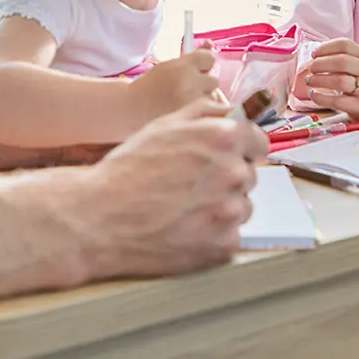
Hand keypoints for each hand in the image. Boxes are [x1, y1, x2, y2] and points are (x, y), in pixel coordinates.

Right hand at [80, 97, 267, 277]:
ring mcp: (230, 212)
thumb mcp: (164, 124)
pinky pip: (231, 236)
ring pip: (241, 207)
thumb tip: (234, 112)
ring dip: (222, 207)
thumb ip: (206, 112)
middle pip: (247, 175)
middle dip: (226, 178)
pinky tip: (184, 229)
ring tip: (184, 209)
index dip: (241, 149)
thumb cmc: (128, 168)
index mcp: (224, 138)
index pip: (259, 143)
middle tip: (190, 186)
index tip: (226, 158)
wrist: (99, 216)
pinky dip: (213, 235)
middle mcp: (234, 172)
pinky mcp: (223, 246)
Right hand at [131, 49, 220, 120]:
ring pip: (213, 97)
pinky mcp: (194, 116)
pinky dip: (203, 111)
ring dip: (204, 98)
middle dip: (204, 83)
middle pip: (214, 79)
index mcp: (184, 66)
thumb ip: (192, 57)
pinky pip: (208, 111)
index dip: (204, 64)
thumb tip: (210, 44)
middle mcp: (191, 82)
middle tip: (189, 88)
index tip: (197, 69)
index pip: (209, 58)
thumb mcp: (169, 66)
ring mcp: (193, 101)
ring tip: (186, 101)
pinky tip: (188, 111)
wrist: (133, 109)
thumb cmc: (151, 86)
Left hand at [303, 38, 358, 120]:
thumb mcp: (349, 63)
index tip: (314, 54)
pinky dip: (321, 98)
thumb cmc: (354, 78)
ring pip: (341, 81)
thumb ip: (334, 57)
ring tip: (310, 81)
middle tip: (312, 68)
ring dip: (320, 80)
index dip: (327, 47)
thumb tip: (313, 55)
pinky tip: (313, 95)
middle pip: (343, 62)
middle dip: (322, 64)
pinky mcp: (358, 105)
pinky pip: (338, 101)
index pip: (345, 45)